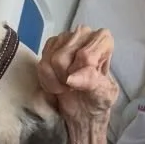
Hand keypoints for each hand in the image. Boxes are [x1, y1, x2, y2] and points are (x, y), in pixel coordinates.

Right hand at [36, 25, 118, 143]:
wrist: (84, 109)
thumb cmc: (98, 98)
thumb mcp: (103, 94)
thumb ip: (91, 82)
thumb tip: (71, 78)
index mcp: (103, 40)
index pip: (85, 56)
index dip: (81, 75)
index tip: (87, 83)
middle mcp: (83, 34)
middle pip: (62, 58)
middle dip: (67, 79)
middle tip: (76, 86)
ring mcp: (64, 38)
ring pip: (50, 61)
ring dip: (58, 81)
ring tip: (68, 85)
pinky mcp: (50, 46)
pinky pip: (41, 66)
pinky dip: (48, 81)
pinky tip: (58, 82)